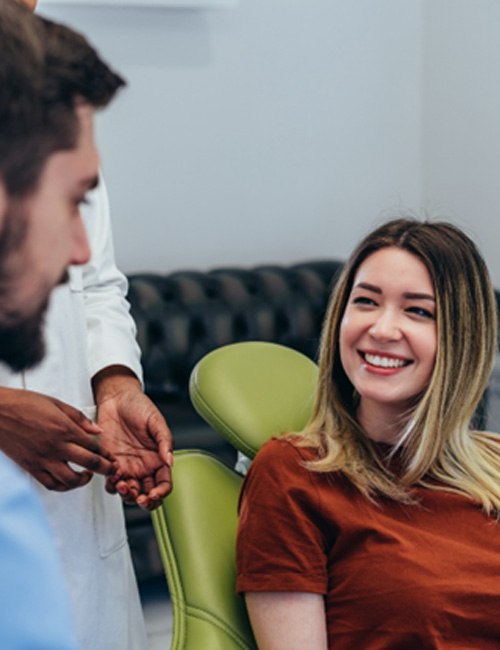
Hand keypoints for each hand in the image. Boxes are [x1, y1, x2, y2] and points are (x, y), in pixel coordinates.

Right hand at [0, 387, 116, 490]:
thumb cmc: (23, 403)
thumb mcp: (56, 403)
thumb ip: (79, 418)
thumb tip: (98, 430)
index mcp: (64, 429)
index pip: (94, 446)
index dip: (106, 453)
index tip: (111, 457)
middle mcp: (56, 446)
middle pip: (89, 464)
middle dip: (105, 469)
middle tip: (110, 470)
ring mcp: (42, 459)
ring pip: (70, 480)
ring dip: (83, 481)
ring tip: (87, 475)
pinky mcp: (30, 468)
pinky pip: (50, 484)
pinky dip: (62, 486)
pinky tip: (67, 481)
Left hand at [93, 366, 172, 510]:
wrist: (116, 398)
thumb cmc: (139, 406)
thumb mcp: (156, 421)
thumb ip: (165, 441)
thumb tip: (170, 461)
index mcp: (158, 459)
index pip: (164, 484)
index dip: (160, 493)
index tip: (154, 494)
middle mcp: (143, 467)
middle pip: (146, 494)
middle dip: (143, 501)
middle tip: (139, 497)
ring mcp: (127, 467)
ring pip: (128, 492)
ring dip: (127, 495)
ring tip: (124, 486)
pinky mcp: (110, 463)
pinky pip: (111, 482)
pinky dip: (112, 484)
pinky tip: (114, 476)